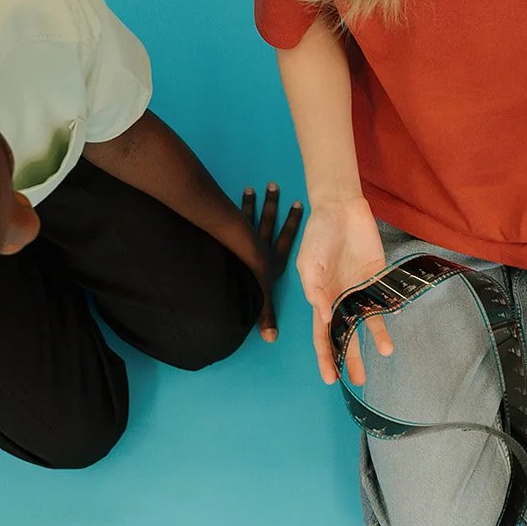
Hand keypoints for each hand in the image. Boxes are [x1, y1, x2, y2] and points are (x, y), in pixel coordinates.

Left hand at [240, 182, 305, 342]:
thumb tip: (271, 338)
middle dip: (273, 205)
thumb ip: (265, 317)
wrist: (229, 262)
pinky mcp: (228, 232)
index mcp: (271, 260)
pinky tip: (230, 196)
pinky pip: (231, 215)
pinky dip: (232, 206)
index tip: (299, 205)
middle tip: (275, 187)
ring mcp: (243, 235)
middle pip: (269, 222)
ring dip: (253, 203)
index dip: (293, 223)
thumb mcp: (259, 300)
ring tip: (252, 189)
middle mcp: (260, 245)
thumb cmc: (247, 281)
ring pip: (250, 216)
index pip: (286, 240)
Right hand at [295, 195, 393, 384]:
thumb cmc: (318, 235)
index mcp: (321, 299)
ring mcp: (360, 288)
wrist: (340, 208)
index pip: (323, 335)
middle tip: (358, 380)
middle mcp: (342, 298)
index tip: (331, 378)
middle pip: (347, 334)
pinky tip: (396, 319)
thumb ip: (315, 289)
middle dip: (351, 357)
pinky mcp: (378, 276)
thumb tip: (325, 316)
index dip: (327, 357)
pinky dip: (389, 310)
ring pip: (368, 319)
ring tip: (385, 352)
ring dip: (375, 337)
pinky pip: (384, 298)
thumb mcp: (308, 263)